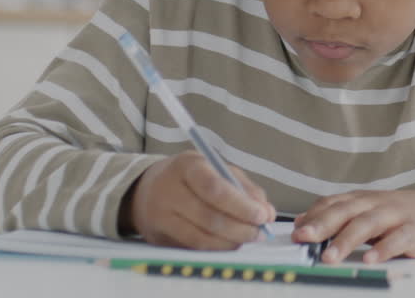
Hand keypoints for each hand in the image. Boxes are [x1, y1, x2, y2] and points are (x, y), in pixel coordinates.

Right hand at [122, 151, 274, 249]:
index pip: (214, 188)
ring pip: (201, 238)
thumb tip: (267, 213)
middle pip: (209, 217)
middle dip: (241, 228)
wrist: (146, 190)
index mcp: (186, 166)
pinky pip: (192, 248)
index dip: (241, 205)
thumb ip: (244, 188)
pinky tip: (230, 243)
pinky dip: (216, 248)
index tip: (262, 215)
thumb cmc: (192, 178)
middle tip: (260, 232)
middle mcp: (169, 191)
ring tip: (249, 238)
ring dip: (231, 242)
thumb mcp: (217, 170)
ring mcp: (160, 217)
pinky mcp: (159, 237)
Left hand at [292, 190, 414, 263]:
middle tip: (303, 239)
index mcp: (362, 199)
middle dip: (323, 225)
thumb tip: (301, 223)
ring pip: (368, 224)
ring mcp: (396, 215)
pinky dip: (383, 249)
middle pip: (346, 211)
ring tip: (329, 256)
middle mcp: (376, 203)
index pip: (333, 203)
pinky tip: (370, 260)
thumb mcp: (367, 210)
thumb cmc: (400, 214)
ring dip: (347, 240)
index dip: (313, 216)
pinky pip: (398, 239)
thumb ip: (337, 215)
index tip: (294, 232)